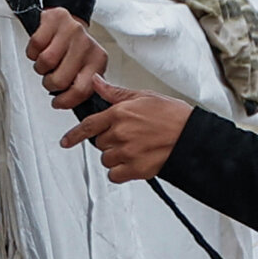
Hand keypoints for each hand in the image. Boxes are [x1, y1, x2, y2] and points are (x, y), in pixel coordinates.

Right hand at [26, 4, 107, 103]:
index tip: (58, 102)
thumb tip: (69, 102)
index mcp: (98, 60)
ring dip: (41, 67)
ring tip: (47, 61)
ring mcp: (72, 30)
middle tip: (51, 76)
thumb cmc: (71, 49)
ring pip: (45, 63)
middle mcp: (87, 44)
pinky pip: (35, 46)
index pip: (81, 90)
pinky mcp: (55, 20)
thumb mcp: (83, 70)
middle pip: (59, 80)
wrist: (64, 22)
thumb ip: (81, 87)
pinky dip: (33, 52)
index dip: (65, 101)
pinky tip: (42, 48)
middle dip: (50, 82)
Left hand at [64, 81, 193, 183]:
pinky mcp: (135, 169)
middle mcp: (120, 133)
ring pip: (106, 160)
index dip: (74, 135)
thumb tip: (97, 82)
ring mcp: (127, 152)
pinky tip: (134, 163)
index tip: (66, 141)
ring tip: (135, 149)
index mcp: (120, 113)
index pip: (88, 125)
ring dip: (116, 158)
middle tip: (129, 138)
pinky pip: (114, 176)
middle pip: (99, 144)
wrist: (192, 136)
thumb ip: (115, 93)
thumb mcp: (143, 97)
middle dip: (110, 142)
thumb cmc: (172, 115)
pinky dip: (121, 173)